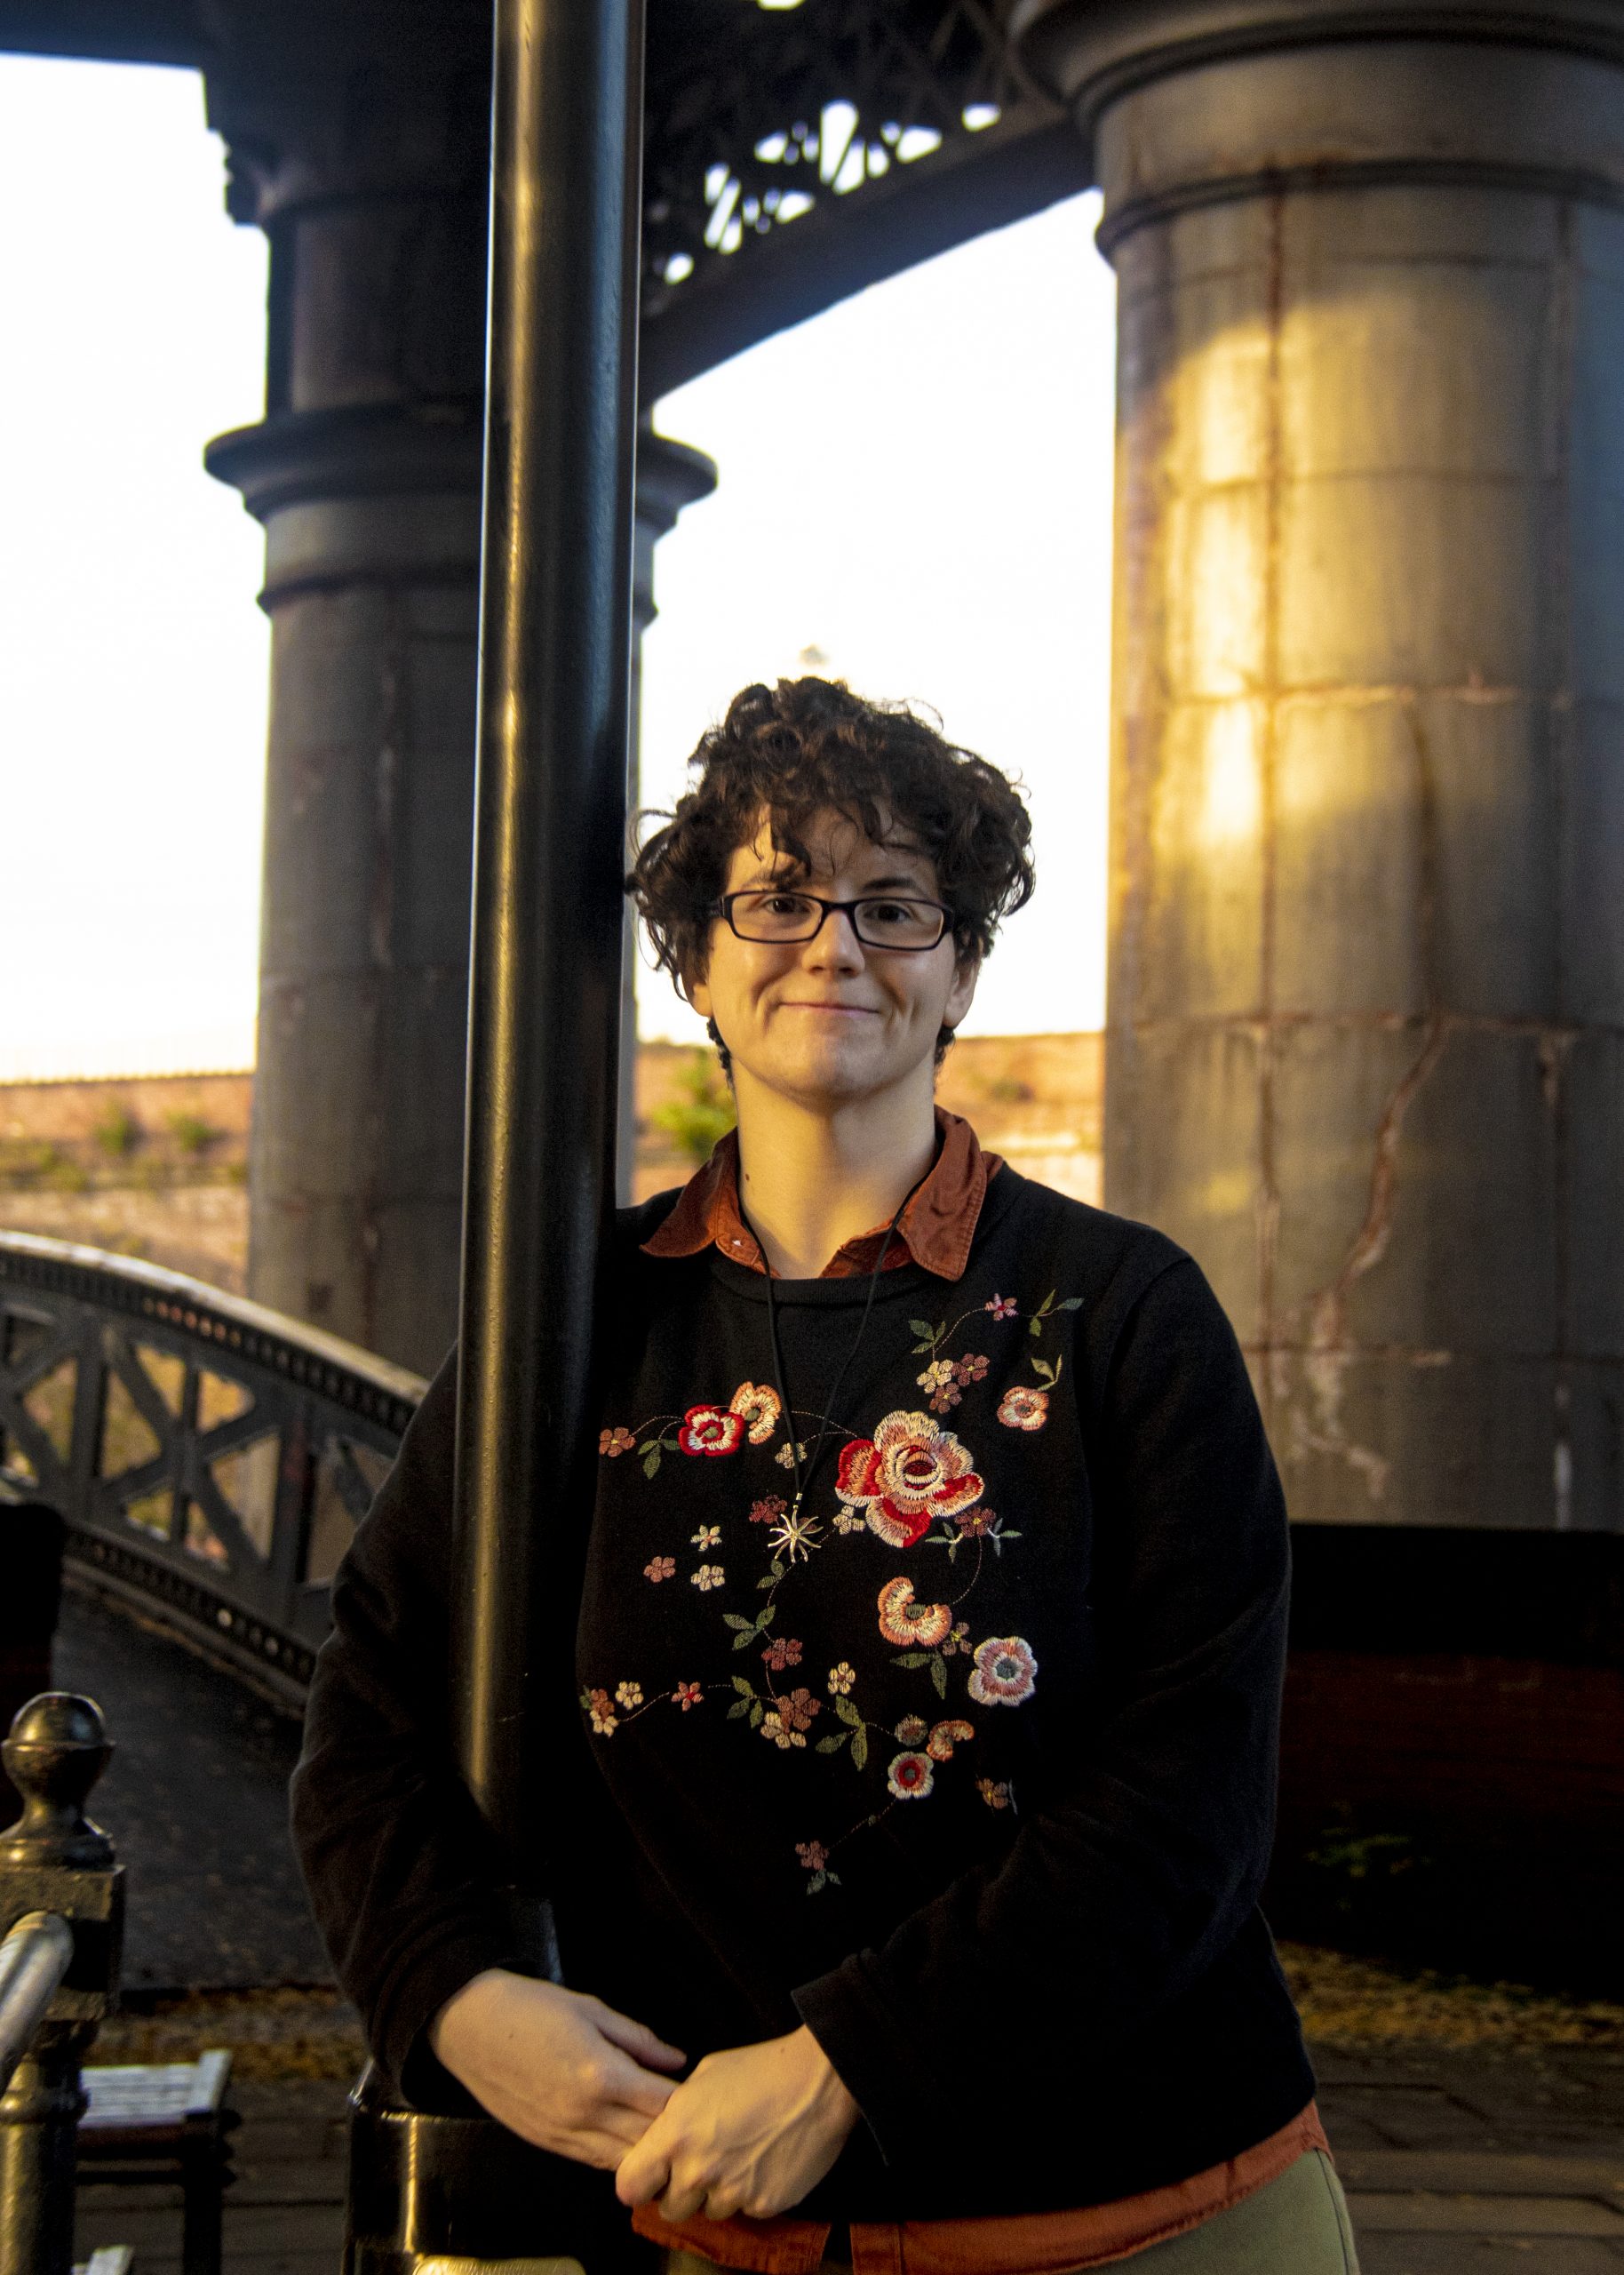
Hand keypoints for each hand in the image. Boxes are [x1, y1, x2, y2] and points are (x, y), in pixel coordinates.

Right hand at [429, 1969, 685, 2167]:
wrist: (472, 2026)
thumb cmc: (533, 2008)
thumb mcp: (592, 2010)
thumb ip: (639, 2039)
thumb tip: (677, 2060)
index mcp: (602, 2075)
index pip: (661, 2105)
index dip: (687, 2103)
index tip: (703, 2095)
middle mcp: (585, 2114)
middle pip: (646, 2141)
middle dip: (673, 2134)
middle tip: (692, 2120)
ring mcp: (563, 2135)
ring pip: (621, 2161)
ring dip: (646, 2153)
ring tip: (666, 2138)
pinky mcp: (545, 2143)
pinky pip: (592, 2162)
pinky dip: (616, 2156)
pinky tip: (629, 2143)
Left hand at [614, 2025, 859, 2222]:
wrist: (819, 2082)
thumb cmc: (759, 2069)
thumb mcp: (702, 2077)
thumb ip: (675, 2116)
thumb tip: (661, 2139)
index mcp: (676, 2135)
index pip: (629, 2187)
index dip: (638, 2182)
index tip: (649, 2176)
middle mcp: (699, 2170)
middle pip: (669, 2209)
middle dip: (680, 2191)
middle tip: (701, 2164)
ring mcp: (733, 2192)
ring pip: (708, 2212)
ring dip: (716, 2193)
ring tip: (739, 2156)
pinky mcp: (764, 2205)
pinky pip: (745, 2210)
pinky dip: (750, 2193)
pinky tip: (764, 2160)